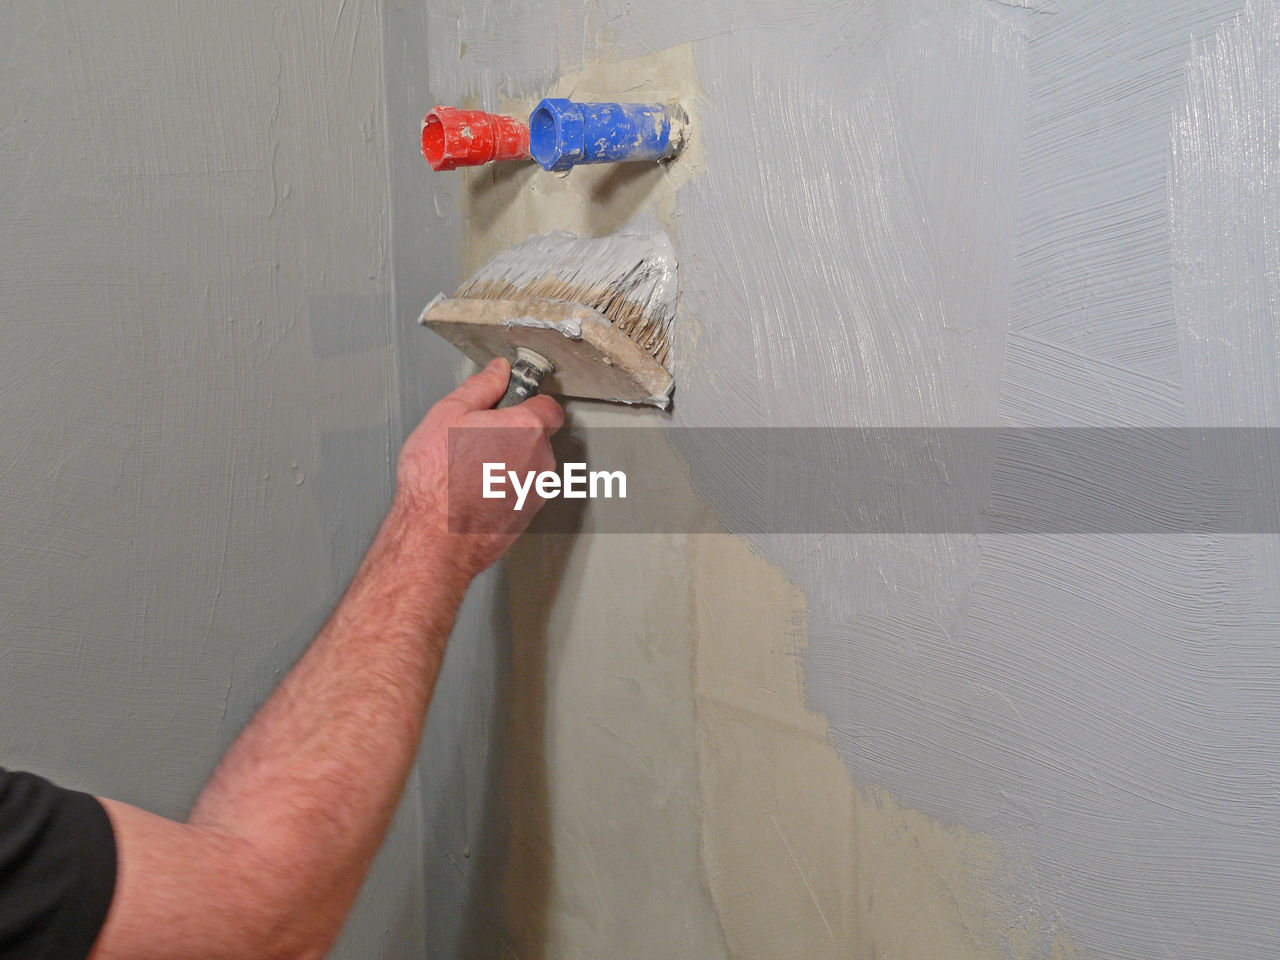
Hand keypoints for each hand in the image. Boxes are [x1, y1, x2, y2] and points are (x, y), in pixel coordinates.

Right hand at [395, 358, 563, 581]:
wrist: (435, 537)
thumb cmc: (437, 481)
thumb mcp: (448, 415)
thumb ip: (480, 387)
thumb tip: (497, 372)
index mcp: (526, 429)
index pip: (548, 405)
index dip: (528, 402)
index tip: (510, 404)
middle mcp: (540, 461)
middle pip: (537, 437)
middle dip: (513, 434)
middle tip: (477, 438)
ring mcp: (536, 491)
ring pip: (529, 465)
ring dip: (508, 462)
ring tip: (470, 469)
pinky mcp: (527, 516)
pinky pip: (521, 490)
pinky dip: (504, 487)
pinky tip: (475, 490)